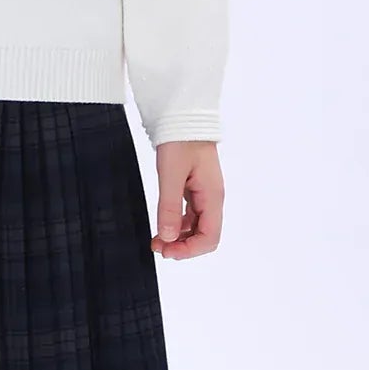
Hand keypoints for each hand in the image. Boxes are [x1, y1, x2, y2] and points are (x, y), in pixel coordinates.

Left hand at [153, 140, 221, 258]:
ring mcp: (204, 194)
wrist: (183, 117)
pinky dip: (176, 225)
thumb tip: (167, 236)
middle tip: (157, 247)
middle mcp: (212, 198)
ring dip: (178, 237)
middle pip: (204, 236)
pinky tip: (162, 227)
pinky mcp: (194, 189)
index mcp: (212, 196)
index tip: (167, 251)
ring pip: (196, 227)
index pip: (210, 238)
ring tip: (156, 240)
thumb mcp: (170, 174)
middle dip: (183, 246)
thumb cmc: (180, 141)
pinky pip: (189, 215)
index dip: (190, 250)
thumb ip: (169, 207)